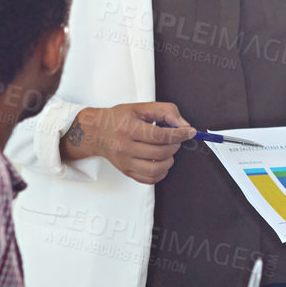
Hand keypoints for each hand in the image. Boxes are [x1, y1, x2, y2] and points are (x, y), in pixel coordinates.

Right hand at [63, 101, 193, 183]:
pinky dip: (161, 172)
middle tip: (175, 138)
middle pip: (160, 152)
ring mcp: (125, 162)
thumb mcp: (140, 108)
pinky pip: (150, 179)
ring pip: (157, 168)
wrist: (96, 132)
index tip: (189, 132)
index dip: (178, 134)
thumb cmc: (118, 119)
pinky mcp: (127, 172)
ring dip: (170, 160)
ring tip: (168, 150)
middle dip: (175, 145)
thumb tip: (183, 125)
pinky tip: (161, 161)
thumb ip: (164, 111)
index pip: (159, 135)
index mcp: (128, 128)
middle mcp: (125, 147)